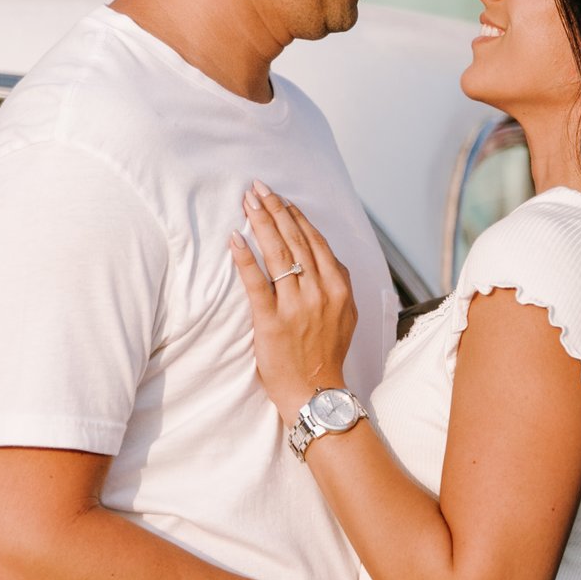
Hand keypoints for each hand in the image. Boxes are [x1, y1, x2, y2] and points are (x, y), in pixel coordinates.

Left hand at [229, 181, 357, 423]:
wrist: (316, 392)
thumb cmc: (326, 354)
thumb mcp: (345, 315)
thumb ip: (337, 284)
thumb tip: (325, 259)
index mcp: (339, 286)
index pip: (315, 241)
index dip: (296, 217)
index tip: (282, 199)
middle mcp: (321, 290)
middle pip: (295, 239)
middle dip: (275, 209)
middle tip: (259, 187)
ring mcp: (297, 305)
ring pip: (278, 253)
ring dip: (260, 222)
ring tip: (247, 201)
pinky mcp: (272, 320)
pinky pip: (256, 282)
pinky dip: (245, 257)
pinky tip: (235, 238)